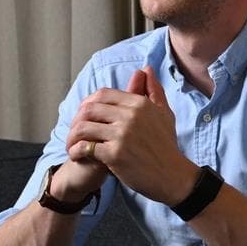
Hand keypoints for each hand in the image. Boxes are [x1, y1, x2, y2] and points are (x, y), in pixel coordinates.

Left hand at [66, 65, 198, 204]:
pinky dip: (77, 151)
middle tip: (75, 132)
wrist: (173, 176)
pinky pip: (86, 147)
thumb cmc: (167, 146)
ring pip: (84, 127)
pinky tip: (78, 157)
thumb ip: (154, 90)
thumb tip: (146, 69)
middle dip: (77, 120)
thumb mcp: (164, 114)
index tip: (86, 117)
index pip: (103, 94)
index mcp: (140, 104)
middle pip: (89, 109)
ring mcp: (122, 135)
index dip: (89, 104)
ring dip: (73, 137)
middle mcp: (130, 116)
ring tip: (72, 145)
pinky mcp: (115, 154)